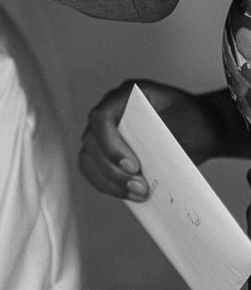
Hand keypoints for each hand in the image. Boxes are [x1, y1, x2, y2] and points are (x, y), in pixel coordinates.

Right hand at [78, 79, 227, 200]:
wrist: (200, 129)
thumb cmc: (192, 120)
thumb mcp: (184, 123)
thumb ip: (163, 135)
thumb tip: (148, 157)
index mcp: (126, 96)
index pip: (102, 118)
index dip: (110, 144)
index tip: (133, 166)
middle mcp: (111, 112)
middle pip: (92, 141)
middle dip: (112, 169)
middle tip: (139, 187)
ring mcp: (107, 132)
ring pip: (89, 158)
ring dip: (109, 180)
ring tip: (137, 194)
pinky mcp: (109, 153)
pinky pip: (94, 170)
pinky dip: (107, 185)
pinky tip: (128, 194)